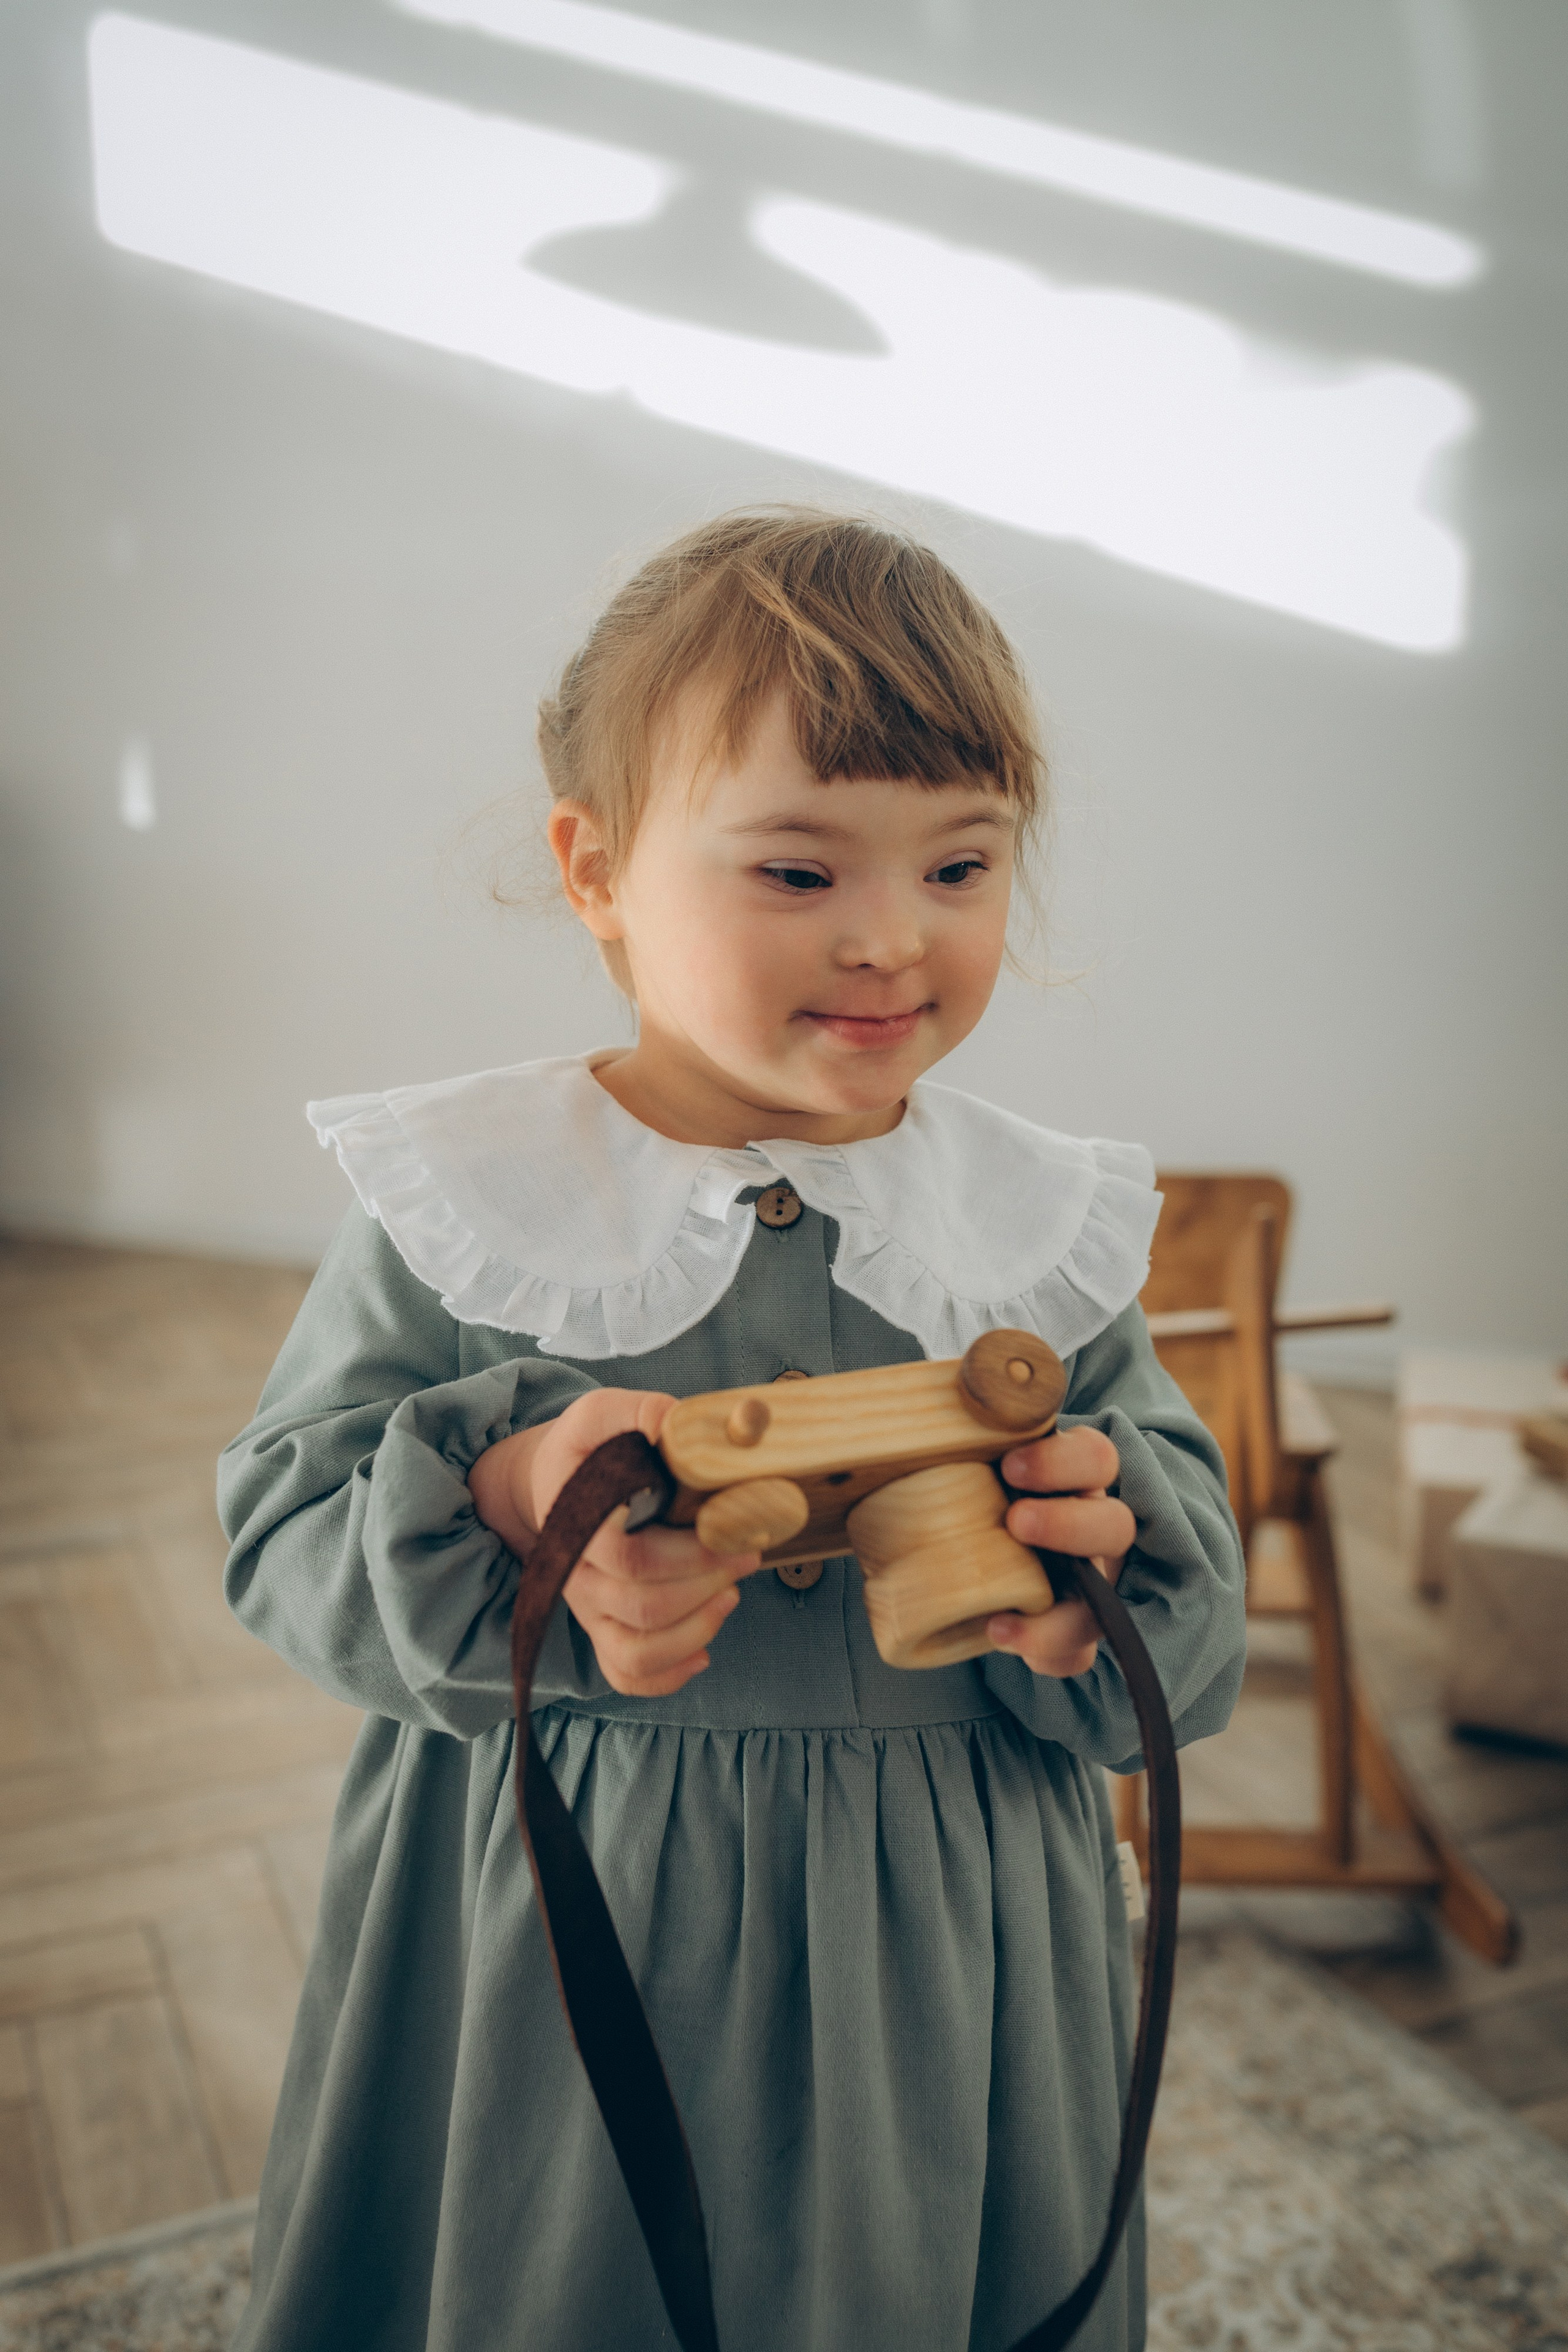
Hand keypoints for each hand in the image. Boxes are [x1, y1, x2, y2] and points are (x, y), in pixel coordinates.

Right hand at [468, 1389, 768, 1697]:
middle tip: (748, 1555)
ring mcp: (587, 1607)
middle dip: (706, 1585)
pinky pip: (625, 1673)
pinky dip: (666, 1676)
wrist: (554, 1484)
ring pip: (634, 1649)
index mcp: (574, 1521)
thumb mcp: (605, 1413)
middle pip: (641, 1605)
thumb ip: (644, 1413)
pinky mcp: (601, 1628)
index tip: (735, 1532)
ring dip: (694, 1631)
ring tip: (729, 1596)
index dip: (691, 1554)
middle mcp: (574, 1573)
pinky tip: (704, 1653)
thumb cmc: (589, 1449)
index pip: (628, 1557)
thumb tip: (683, 1423)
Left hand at [989, 1427, 1135, 1677]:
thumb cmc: (979, 1492)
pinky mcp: (1074, 1632)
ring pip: (1104, 1605)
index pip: (1095, 1457)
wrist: (973, 1551)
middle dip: (1068, 1525)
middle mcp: (1093, 1530)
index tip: (1010, 1465)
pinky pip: (1076, 1652)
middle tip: (1016, 1520)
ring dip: (1058, 1615)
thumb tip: (937, 1389)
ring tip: (999, 1622)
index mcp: (1073, 1479)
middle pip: (1114, 1526)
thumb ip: (968, 1426)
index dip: (1063, 1460)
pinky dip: (1044, 1653)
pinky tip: (1002, 1640)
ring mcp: (1091, 1585)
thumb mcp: (973, 1456)